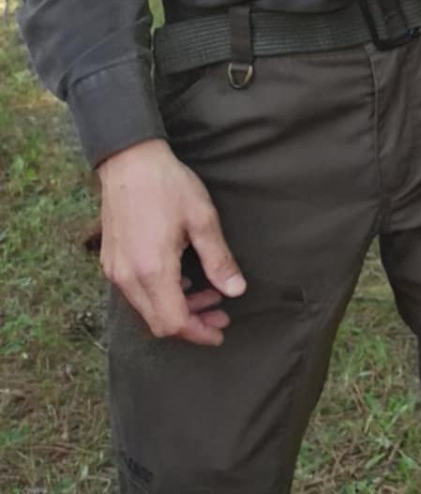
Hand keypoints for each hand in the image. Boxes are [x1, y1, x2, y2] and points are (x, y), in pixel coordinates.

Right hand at [97, 138, 246, 344]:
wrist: (129, 161)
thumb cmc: (168, 186)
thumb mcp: (202, 219)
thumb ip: (219, 260)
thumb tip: (236, 290)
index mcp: (153, 270)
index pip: (173, 322)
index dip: (199, 333)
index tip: (220, 330)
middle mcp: (128, 277)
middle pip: (158, 322)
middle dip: (192, 324)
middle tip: (221, 312)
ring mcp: (115, 270)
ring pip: (146, 309)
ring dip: (177, 308)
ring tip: (208, 294)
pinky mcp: (110, 262)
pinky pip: (136, 293)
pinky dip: (160, 295)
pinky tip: (182, 280)